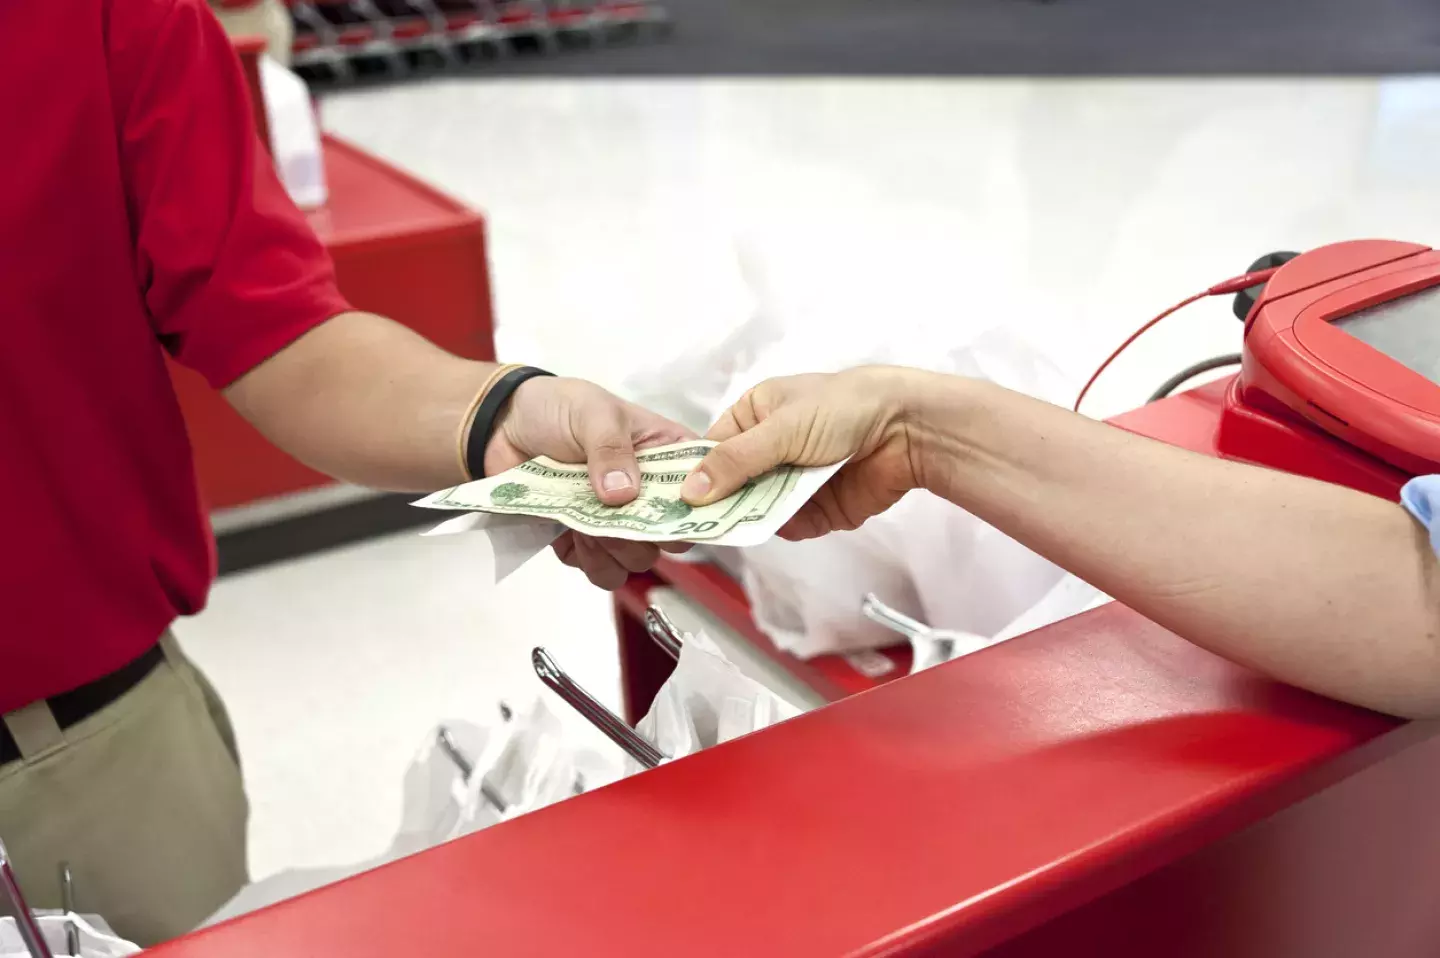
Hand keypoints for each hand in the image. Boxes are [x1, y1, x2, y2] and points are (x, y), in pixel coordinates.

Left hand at [485, 376, 694, 588]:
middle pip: (670, 537)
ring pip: (637, 561)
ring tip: (584, 527)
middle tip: (612, 519)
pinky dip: (585, 559)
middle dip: (641, 536)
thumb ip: (609, 447)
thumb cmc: (557, 407)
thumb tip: (623, 494)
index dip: (693, 506)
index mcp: (666, 454)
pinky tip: (567, 532)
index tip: (666, 510)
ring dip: (612, 553)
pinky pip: (601, 571)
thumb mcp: (591, 412)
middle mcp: (649, 493)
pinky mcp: (585, 541)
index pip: (702, 489)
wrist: (502, 426)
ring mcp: (617, 521)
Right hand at [680, 367, 927, 539]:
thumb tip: (691, 490)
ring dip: (758, 515)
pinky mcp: (819, 507)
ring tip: (750, 522)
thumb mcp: (780, 428)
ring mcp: (794, 479)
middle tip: (707, 524)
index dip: (696, 476)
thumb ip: (735, 461)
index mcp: (755, 415)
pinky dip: (792, 525)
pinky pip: (792, 525)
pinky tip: (795, 520)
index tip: (677, 503)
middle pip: (733, 485)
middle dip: (725, 503)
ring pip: (760, 509)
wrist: (907, 428)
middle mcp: (770, 448)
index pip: (712, 450)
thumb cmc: (843, 408)